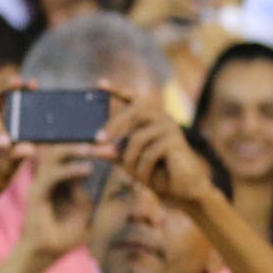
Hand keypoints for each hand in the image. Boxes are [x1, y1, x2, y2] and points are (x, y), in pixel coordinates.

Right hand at [16, 146, 96, 260]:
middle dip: (86, 144)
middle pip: (63, 150)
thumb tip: (95, 172)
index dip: (93, 148)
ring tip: (94, 149)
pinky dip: (70, 170)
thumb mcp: (85, 211)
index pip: (74, 156)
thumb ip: (88, 192)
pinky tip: (87, 169)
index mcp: (60, 180)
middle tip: (105, 140)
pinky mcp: (35, 193)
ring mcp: (40, 183)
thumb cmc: (64, 235)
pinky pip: (52, 175)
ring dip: (74, 149)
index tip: (114, 145)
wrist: (44, 255)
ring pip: (54, 156)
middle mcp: (48, 177)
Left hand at [97, 91, 218, 210]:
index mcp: (150, 118)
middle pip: (132, 114)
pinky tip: (144, 178)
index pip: (133, 98)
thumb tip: (89, 149)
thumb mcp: (129, 161)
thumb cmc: (156, 172)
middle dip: (113, 127)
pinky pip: (149, 153)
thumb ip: (112, 152)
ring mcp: (169, 127)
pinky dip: (142, 168)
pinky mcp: (175, 141)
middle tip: (97, 140)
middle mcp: (161, 117)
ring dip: (130, 159)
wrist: (182, 189)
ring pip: (137, 138)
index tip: (100, 83)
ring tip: (132, 173)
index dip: (117, 90)